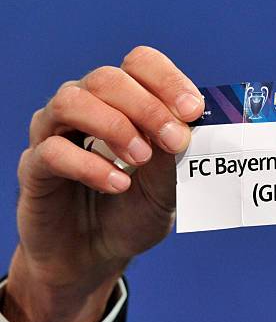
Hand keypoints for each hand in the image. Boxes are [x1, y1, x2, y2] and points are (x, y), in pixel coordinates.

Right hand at [3, 46, 203, 321]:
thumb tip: (189, 124)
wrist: (97, 257)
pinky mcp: (35, 169)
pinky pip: (52, 151)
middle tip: (173, 141)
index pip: (139, 64)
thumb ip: (175, 157)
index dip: (167, 80)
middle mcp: (86, 110)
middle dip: (147, 106)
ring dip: (114, 125)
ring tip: (142, 159)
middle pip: (107, 78)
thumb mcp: (167, 188)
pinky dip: (90, 166)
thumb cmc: (133, 214)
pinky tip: (117, 185)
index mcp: (123, 105)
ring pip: (71, 101)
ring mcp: (55, 135)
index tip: (193, 110)